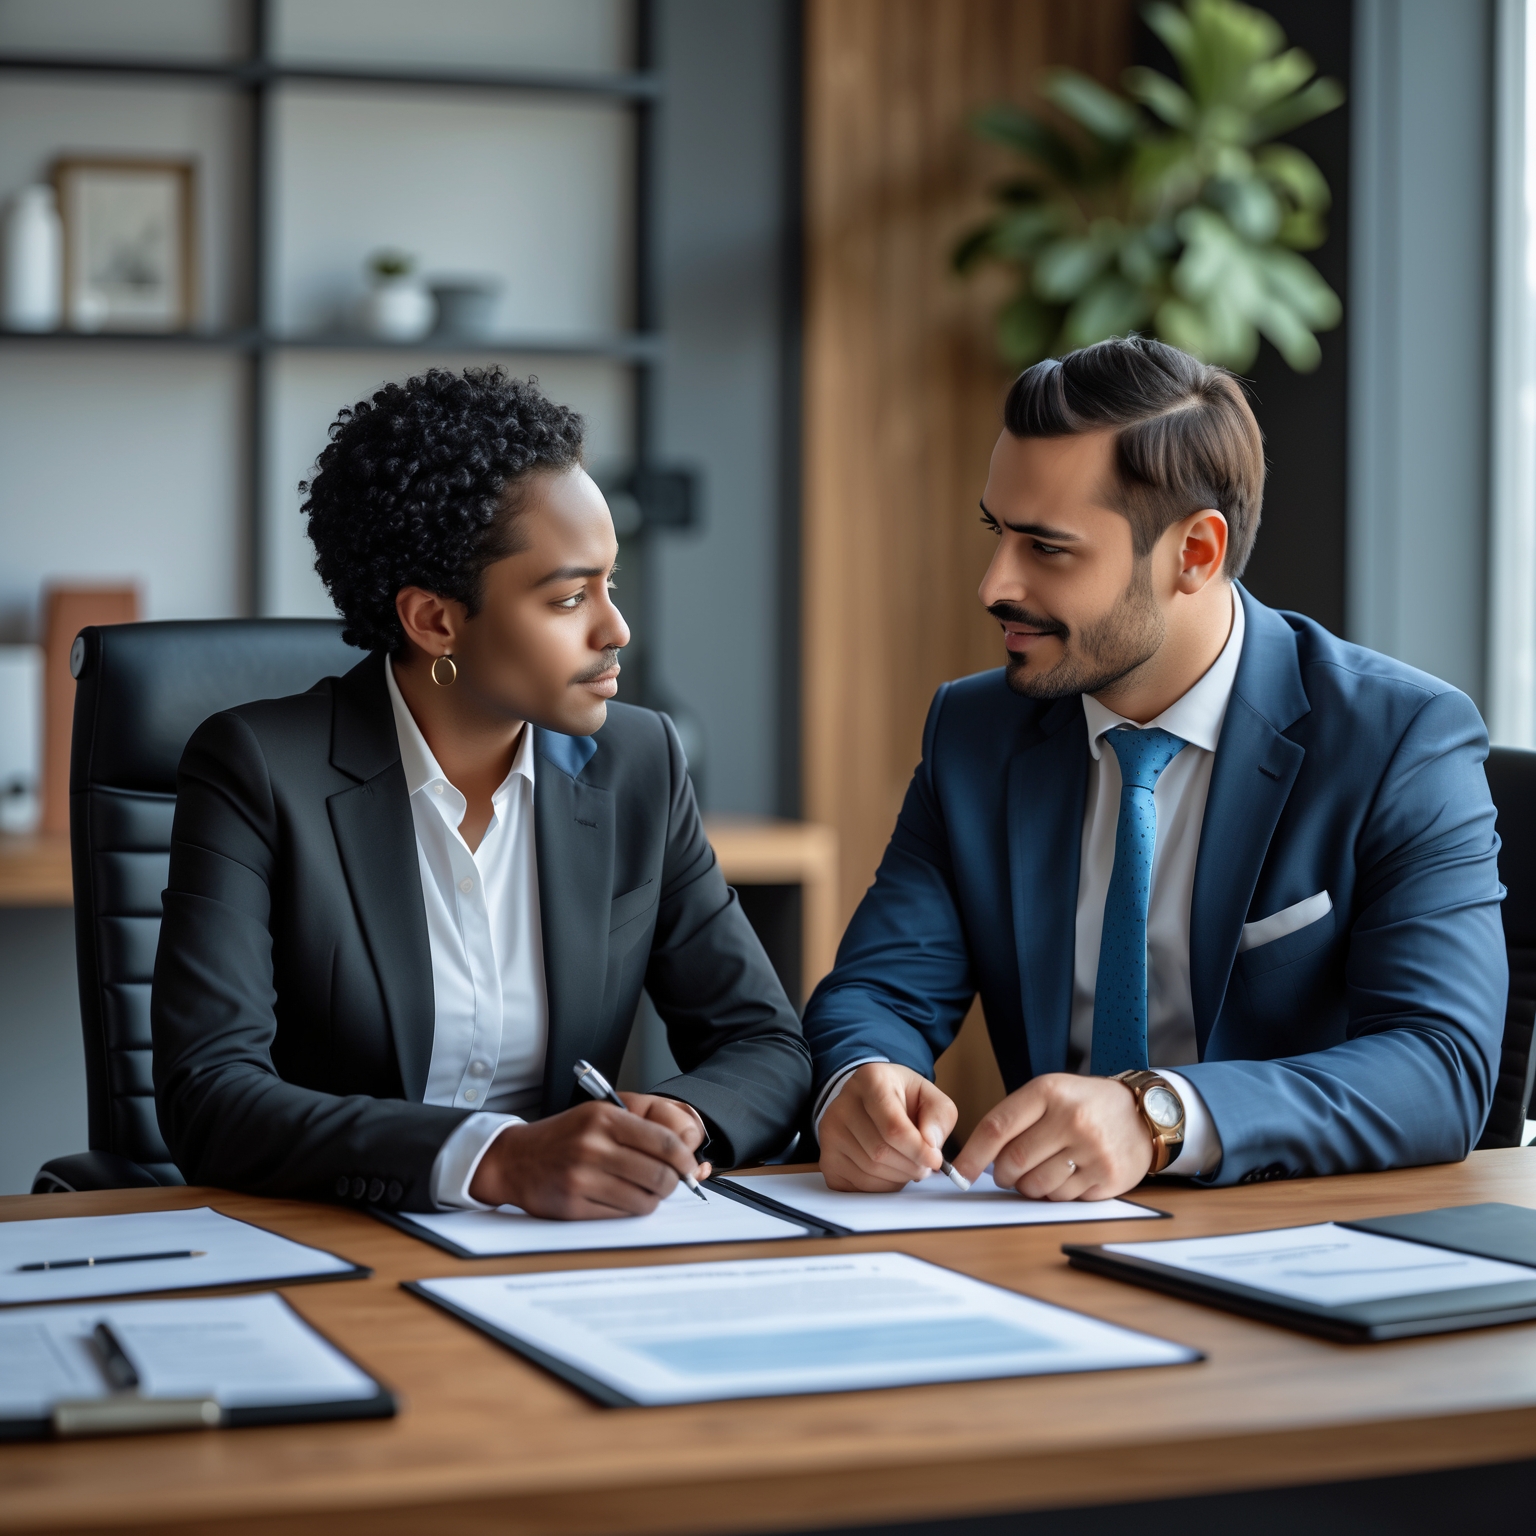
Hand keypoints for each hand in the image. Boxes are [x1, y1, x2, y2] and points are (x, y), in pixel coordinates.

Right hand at [467, 1093, 711, 1217]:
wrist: (514, 1159)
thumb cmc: (564, 1136)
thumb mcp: (599, 1113)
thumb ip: (641, 1126)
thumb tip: (685, 1151)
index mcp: (604, 1119)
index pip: (664, 1142)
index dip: (685, 1159)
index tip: (690, 1167)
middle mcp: (593, 1146)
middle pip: (659, 1175)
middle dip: (673, 1183)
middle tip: (669, 1183)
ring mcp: (582, 1178)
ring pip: (644, 1200)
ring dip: (651, 1199)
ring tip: (643, 1190)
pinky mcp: (573, 1206)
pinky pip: (621, 1215)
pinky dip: (628, 1210)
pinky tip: (620, 1199)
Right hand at [818, 1063, 957, 1191]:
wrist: (869, 1099)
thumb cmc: (901, 1098)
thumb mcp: (929, 1096)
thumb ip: (940, 1116)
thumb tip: (930, 1145)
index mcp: (871, 1079)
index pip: (893, 1127)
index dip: (918, 1150)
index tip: (935, 1160)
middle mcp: (842, 1104)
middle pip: (881, 1153)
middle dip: (911, 1166)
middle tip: (924, 1163)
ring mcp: (829, 1132)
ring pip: (870, 1172)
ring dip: (898, 1177)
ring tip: (907, 1164)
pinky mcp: (826, 1158)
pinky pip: (858, 1185)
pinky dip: (882, 1186)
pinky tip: (889, 1170)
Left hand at [953, 1074, 1150, 1200]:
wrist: (1143, 1112)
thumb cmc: (1085, 1104)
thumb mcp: (1050, 1093)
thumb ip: (1015, 1119)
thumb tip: (977, 1159)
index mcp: (1048, 1093)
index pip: (997, 1128)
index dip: (972, 1155)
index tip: (959, 1173)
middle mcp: (1071, 1119)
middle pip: (1014, 1161)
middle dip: (1002, 1174)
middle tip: (1005, 1173)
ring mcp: (1092, 1149)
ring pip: (1037, 1185)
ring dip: (1028, 1187)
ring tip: (1038, 1172)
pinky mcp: (1108, 1176)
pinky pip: (1064, 1198)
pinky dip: (1055, 1194)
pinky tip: (1065, 1176)